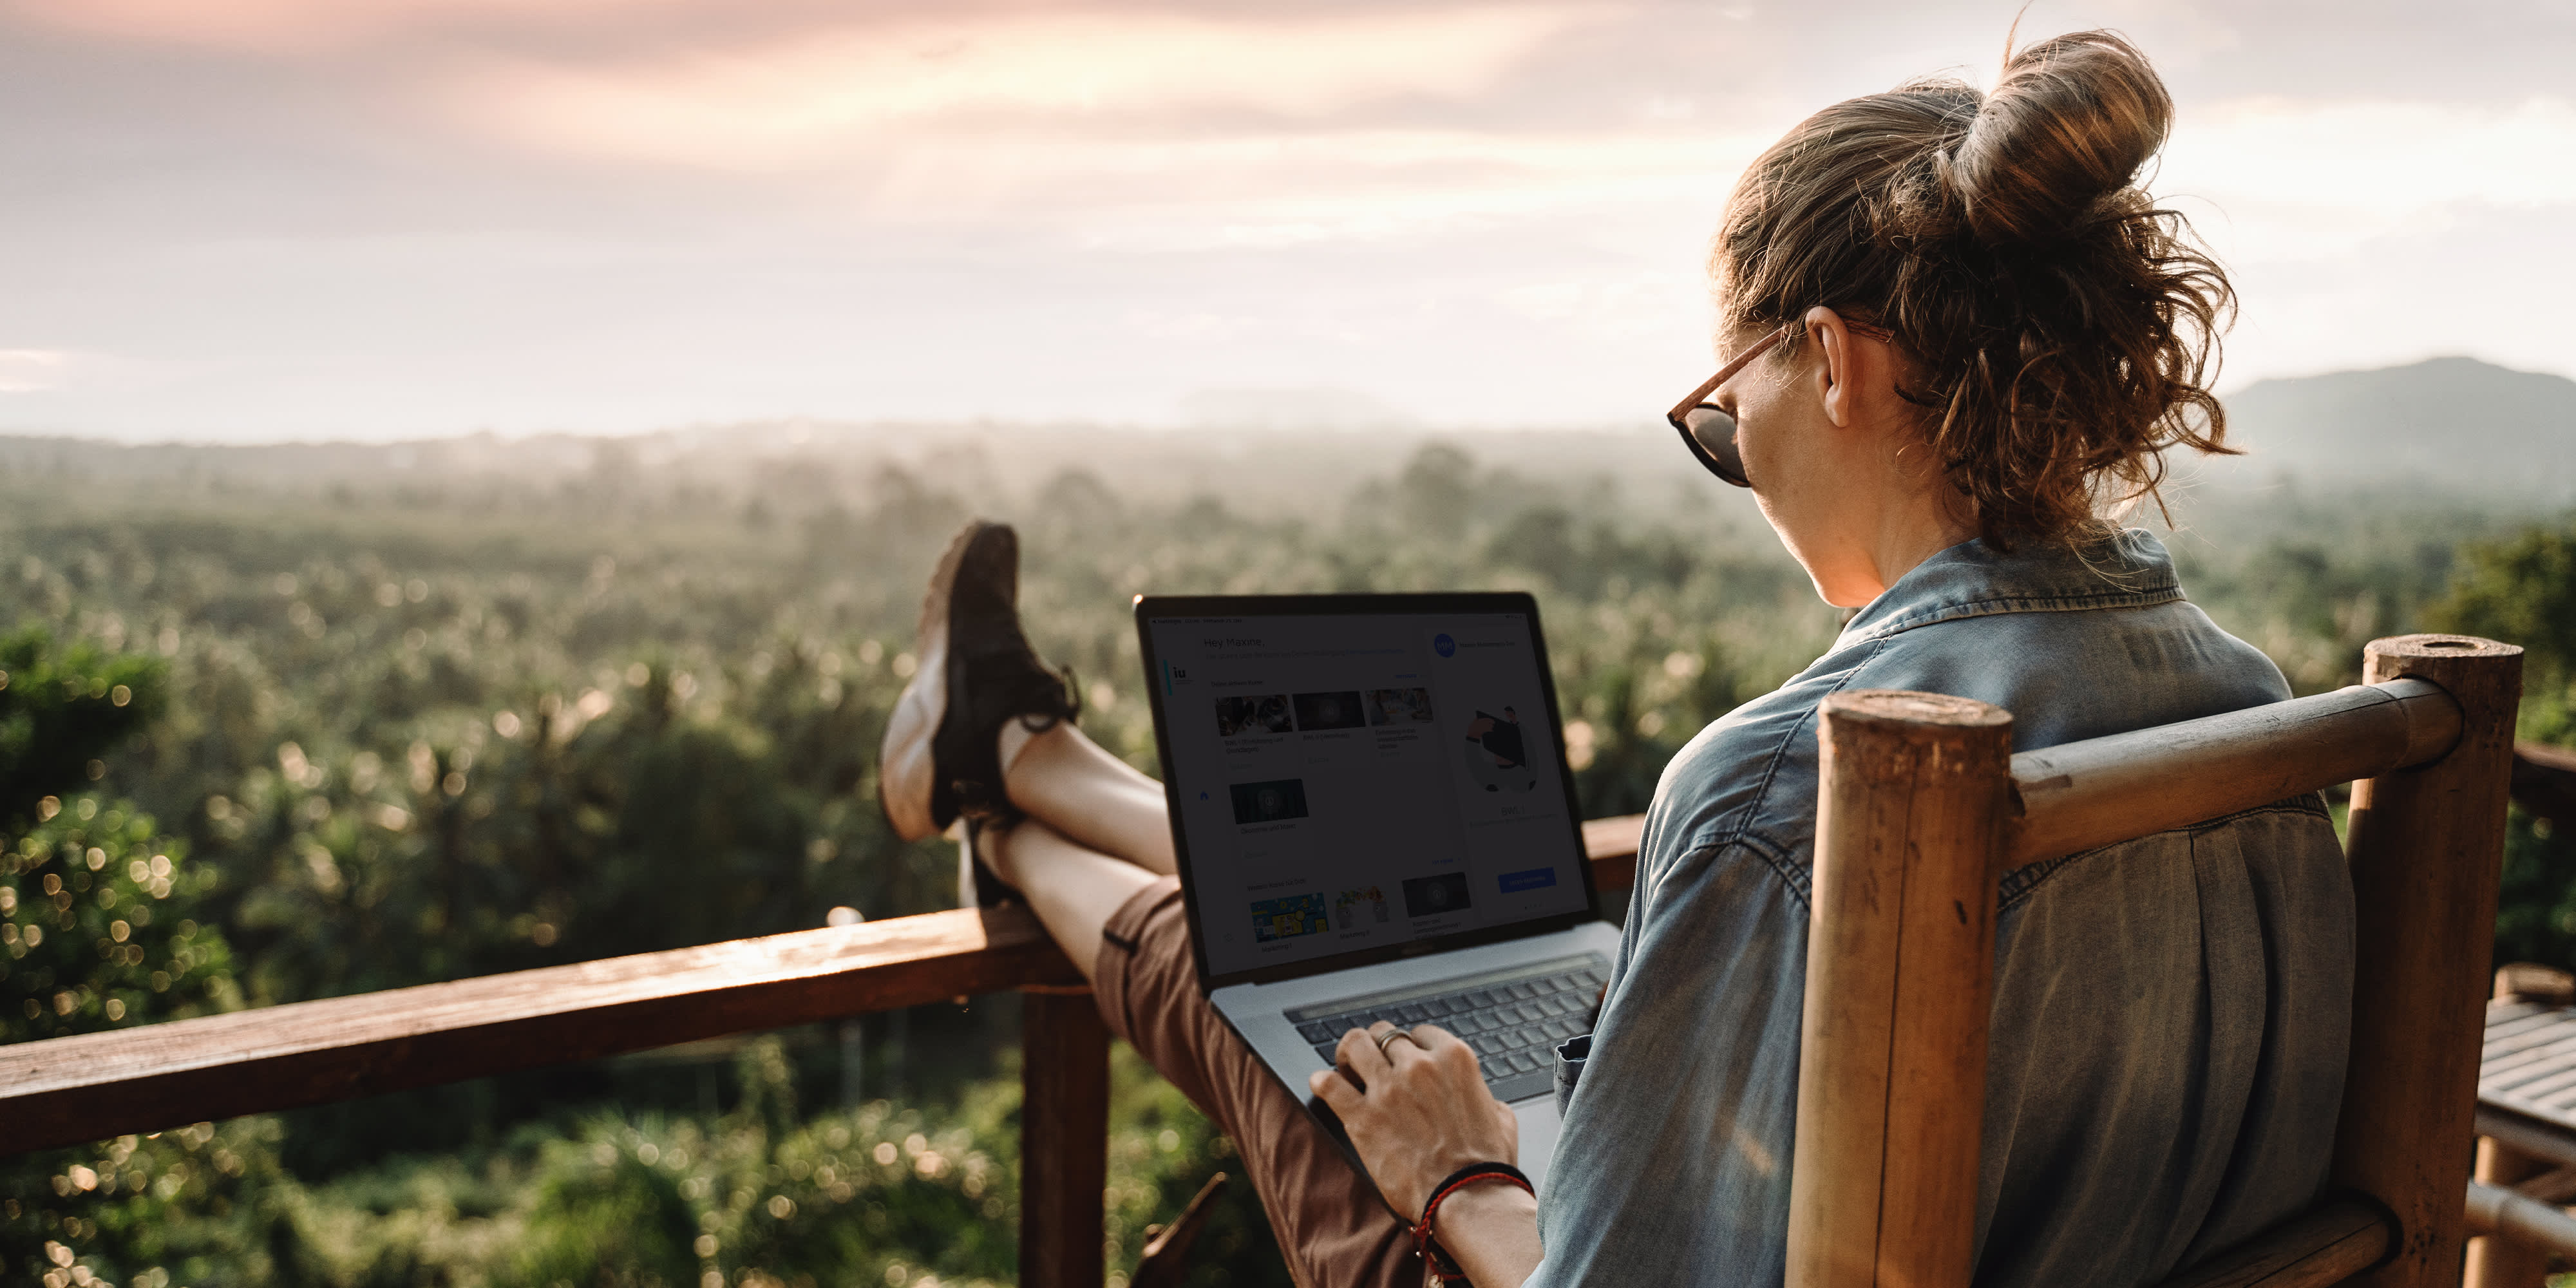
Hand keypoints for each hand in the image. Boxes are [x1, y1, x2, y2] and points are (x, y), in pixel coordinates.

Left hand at [1307, 1021, 1519, 1220]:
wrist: (1468, 1198)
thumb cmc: (1487, 1165)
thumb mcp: (1500, 1116)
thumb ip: (1481, 1094)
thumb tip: (1475, 1095)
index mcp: (1455, 1060)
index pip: (1421, 1033)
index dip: (1410, 1046)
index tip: (1404, 1060)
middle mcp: (1419, 1066)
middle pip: (1384, 1034)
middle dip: (1377, 1046)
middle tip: (1372, 1062)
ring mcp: (1388, 1088)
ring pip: (1354, 1044)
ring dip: (1348, 1054)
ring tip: (1346, 1067)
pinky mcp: (1362, 1116)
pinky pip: (1329, 1084)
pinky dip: (1322, 1082)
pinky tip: (1322, 1085)